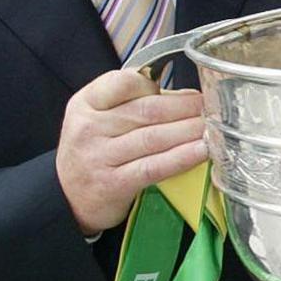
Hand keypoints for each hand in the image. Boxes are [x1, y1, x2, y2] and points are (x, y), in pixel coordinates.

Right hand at [56, 70, 208, 235]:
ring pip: (154, 137)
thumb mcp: (97, 118)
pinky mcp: (113, 184)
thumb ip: (132, 103)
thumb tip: (188, 97)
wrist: (65, 198)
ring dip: (190, 131)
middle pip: (148, 110)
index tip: (186, 91)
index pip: (124, 82)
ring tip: (214, 127)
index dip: (158, 85)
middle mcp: (89, 127)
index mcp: (86, 103)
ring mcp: (99, 156)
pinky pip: (154, 166)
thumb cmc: (94, 150)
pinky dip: (182, 158)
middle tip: (214, 107)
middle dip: (187, 107)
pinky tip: (202, 151)